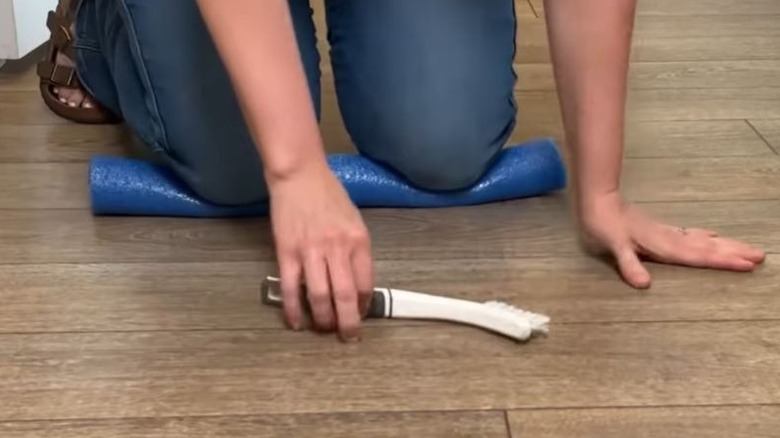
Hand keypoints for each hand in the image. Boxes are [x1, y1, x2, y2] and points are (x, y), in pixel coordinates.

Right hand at [267, 162, 373, 340]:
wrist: (300, 175)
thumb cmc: (329, 196)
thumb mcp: (354, 221)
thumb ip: (356, 251)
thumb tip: (356, 282)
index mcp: (358, 241)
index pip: (366, 284)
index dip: (364, 306)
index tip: (360, 315)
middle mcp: (338, 248)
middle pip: (345, 296)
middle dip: (348, 323)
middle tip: (347, 336)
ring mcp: (311, 251)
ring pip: (319, 297)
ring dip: (322, 320)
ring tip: (323, 329)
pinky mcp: (287, 252)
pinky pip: (292, 288)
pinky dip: (293, 309)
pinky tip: (296, 322)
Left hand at [578, 193, 765, 287]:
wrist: (598, 200)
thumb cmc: (603, 225)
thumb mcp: (612, 245)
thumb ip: (629, 264)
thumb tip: (644, 285)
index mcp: (663, 245)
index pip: (698, 256)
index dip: (722, 261)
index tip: (747, 265)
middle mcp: (670, 239)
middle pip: (707, 248)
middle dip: (733, 253)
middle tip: (761, 257)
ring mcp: (667, 233)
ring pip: (703, 241)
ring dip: (726, 246)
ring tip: (748, 249)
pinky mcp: (660, 230)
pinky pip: (692, 235)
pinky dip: (707, 238)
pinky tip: (714, 238)